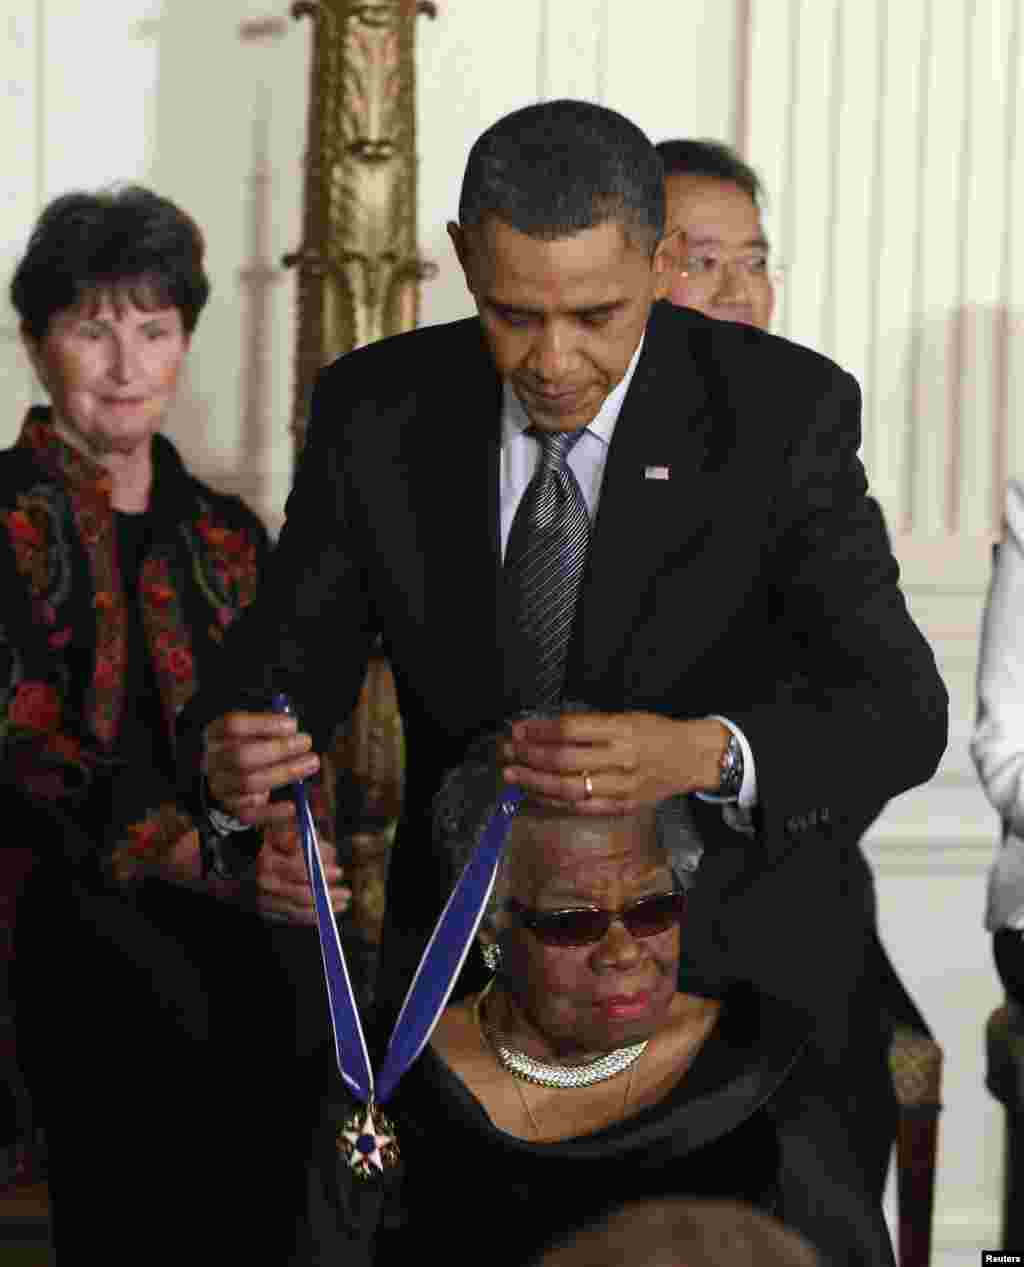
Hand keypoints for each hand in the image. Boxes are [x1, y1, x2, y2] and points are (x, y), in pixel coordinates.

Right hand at [204, 711, 320, 826]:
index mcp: (215, 735)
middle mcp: (212, 761)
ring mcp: (220, 787)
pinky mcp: (232, 809)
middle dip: (278, 749)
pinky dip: (274, 812)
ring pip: (249, 783)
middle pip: (241, 756)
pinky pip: (252, 814)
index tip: (292, 724)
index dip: (263, 724)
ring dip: (285, 772)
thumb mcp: (251, 731)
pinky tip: (293, 806)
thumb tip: (292, 728)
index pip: (232, 725)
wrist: (225, 779)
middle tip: (306, 742)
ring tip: (311, 762)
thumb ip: (268, 728)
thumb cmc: (247, 748)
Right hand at [247, 822, 350, 924]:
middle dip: (327, 895)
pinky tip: (327, 912)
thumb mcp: (284, 831)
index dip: (321, 873)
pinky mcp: (267, 912)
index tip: (340, 873)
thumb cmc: (274, 841)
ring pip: (299, 909)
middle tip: (346, 893)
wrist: (247, 861)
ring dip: (323, 909)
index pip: (299, 870)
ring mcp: (264, 900)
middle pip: (301, 894)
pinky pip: (293, 918)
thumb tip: (324, 853)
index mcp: (267, 859)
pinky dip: (312, 917)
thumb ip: (303, 838)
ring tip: (342, 904)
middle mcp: (264, 882)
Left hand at [501, 711, 729, 814]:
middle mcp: (622, 759)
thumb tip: (546, 731)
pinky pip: (582, 806)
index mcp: (622, 730)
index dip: (540, 731)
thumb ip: (591, 726)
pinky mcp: (624, 806)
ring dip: (535, 781)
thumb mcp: (628, 717)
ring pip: (569, 787)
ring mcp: (622, 786)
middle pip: (565, 759)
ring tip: (513, 774)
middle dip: (530, 755)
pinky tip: (537, 793)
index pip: (571, 730)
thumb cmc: (658, 733)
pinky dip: (555, 801)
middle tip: (508, 751)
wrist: (693, 757)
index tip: (519, 729)